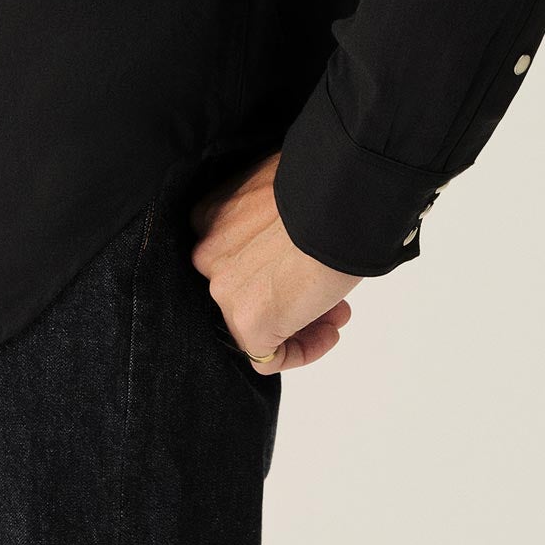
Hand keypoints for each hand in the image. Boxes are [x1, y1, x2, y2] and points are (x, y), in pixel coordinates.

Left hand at [187, 149, 361, 372]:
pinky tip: (331, 332)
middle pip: (246, 290)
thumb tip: (292, 244)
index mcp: (210, 217)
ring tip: (338, 311)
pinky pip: (267, 357)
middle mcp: (207, 255)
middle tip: (327, 290)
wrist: (334, 199)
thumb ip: (270, 221)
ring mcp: (224, 290)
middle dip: (289, 293)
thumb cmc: (320, 186)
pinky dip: (302, 351)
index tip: (307, 263)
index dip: (275, 266)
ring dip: (301, 320)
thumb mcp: (282, 195)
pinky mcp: (249, 324)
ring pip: (255, 323)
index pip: (235, 258)